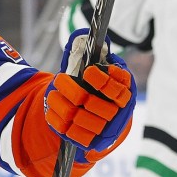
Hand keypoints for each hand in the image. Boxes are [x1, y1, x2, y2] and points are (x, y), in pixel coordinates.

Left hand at [45, 28, 134, 153]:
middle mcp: (119, 112)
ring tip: (52, 94)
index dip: (102, 80)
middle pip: (95, 105)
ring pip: (82, 120)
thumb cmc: (95, 84)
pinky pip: (74, 135)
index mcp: (125, 91)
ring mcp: (106, 130)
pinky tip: (52, 109)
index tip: (88, 71)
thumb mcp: (96, 66)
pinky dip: (60, 121)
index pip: (117, 88)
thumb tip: (81, 34)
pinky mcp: (92, 142)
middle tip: (59, 80)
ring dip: (62, 105)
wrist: (96, 113)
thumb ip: (89, 52)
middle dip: (73, 91)